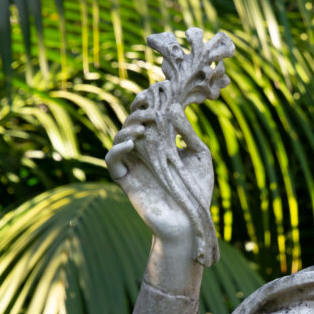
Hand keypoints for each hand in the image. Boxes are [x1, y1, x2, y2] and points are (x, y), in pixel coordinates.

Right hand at [106, 88, 213, 252]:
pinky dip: (117, 150)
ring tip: (144, 126)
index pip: (149, 118)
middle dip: (138, 111)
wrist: (191, 222)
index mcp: (162, 144)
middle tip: (150, 107)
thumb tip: (176, 108)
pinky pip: (113, 162)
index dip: (148, 103)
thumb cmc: (197, 190)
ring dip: (128, 128)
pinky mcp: (126, 181)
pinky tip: (132, 143)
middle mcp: (145, 152)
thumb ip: (188, 133)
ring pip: (119, 139)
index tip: (157, 91)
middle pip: (131, 124)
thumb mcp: (199, 156)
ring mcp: (134, 166)